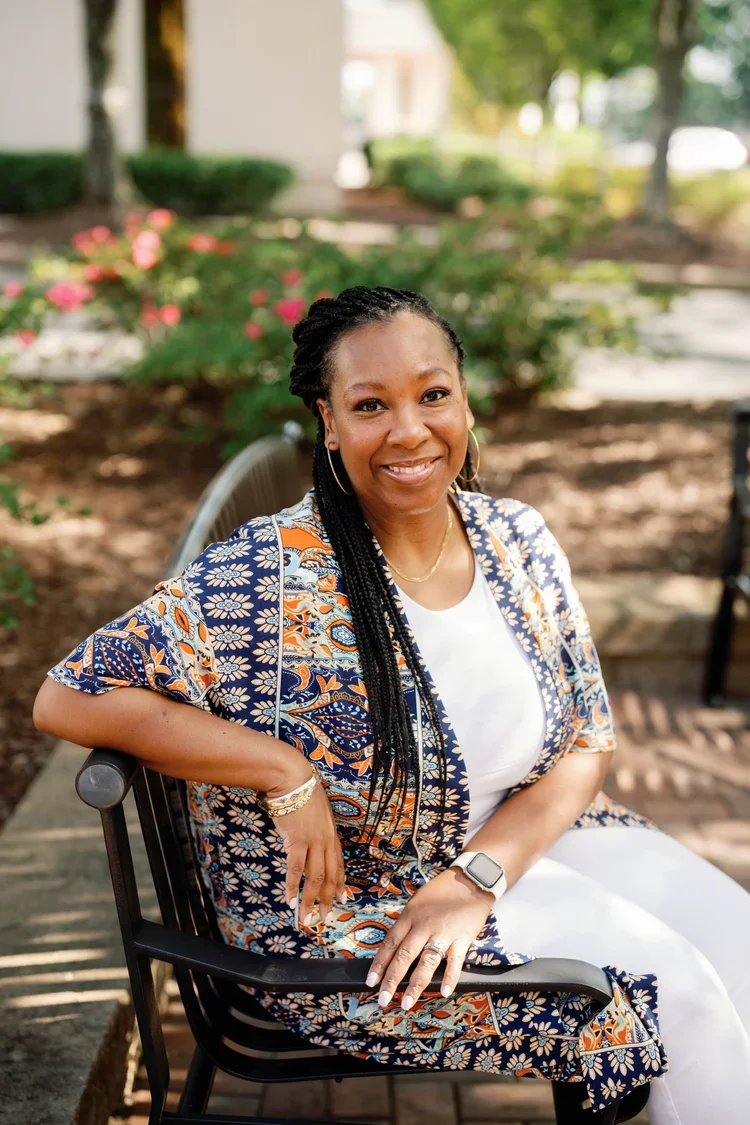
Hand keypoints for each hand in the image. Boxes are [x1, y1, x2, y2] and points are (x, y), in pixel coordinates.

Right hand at [270, 769, 346, 926]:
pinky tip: (290, 900)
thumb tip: (306, 837)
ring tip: (306, 918)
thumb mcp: (316, 810)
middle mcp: (326, 841)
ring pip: (315, 878)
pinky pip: (296, 869)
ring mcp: (313, 842)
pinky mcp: (298, 841)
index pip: (339, 864)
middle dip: (327, 900)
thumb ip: (315, 827)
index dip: (340, 883)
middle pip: (329, 876)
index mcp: (331, 834)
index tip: (341, 899)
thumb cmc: (301, 791)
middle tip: (325, 918)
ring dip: (310, 901)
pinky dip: (293, 887)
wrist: (293, 779)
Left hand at [365, 867, 493, 1009]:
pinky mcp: (463, 937)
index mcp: (410, 915)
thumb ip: (408, 923)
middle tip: (383, 999)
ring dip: (416, 985)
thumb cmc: (443, 891)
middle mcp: (424, 925)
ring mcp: (443, 932)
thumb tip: (395, 945)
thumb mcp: (418, 901)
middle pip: (404, 955)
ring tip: (407, 1003)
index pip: (390, 943)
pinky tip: (444, 992)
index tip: (371, 981)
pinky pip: (455, 961)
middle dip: (392, 980)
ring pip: (426, 961)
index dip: (380, 963)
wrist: (471, 880)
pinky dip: (450, 978)